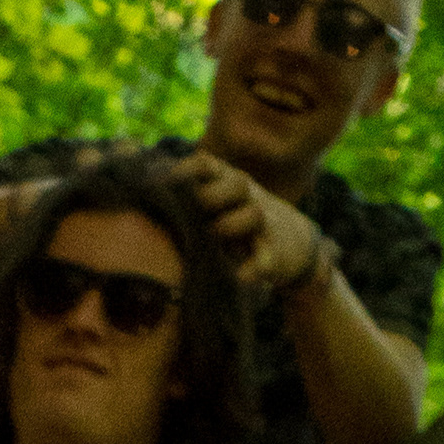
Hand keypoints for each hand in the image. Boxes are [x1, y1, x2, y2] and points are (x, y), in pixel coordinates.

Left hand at [177, 152, 320, 291]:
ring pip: (253, 215)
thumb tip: (147, 190)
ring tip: (215, 233)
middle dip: (213, 194)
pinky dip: (254, 268)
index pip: (209, 166)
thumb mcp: (221, 203)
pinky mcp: (274, 254)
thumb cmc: (242, 223)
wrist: (295, 245)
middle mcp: (247, 199)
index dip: (190, 169)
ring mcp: (263, 226)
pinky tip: (242, 277)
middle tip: (195, 205)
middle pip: (236, 184)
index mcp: (229, 184)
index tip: (167, 181)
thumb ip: (191, 196)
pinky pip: (265, 259)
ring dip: (232, 224)